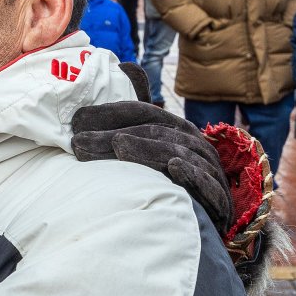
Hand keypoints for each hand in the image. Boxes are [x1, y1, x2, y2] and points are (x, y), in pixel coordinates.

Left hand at [71, 101, 232, 233]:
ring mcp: (209, 172)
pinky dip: (192, 175)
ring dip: (146, 150)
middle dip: (114, 134)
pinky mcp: (219, 201)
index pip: (142, 113)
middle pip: (154, 132)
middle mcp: (194, 146)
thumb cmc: (164, 183)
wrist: (194, 229)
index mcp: (176, 129)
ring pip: (177, 153)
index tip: (76, 121)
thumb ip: (134, 115)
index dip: (110, 113)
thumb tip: (129, 66)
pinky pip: (208, 184)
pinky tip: (174, 168)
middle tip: (79, 141)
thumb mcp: (147, 146)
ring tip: (118, 146)